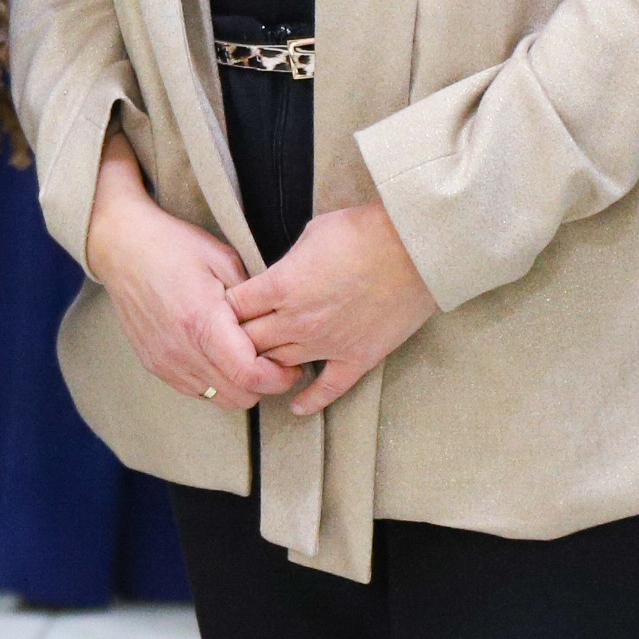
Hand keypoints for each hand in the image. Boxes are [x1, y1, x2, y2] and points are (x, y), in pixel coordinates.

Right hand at [82, 134, 290, 412]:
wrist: (121, 245)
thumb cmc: (173, 245)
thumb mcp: (223, 258)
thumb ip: (253, 299)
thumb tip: (283, 325)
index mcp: (201, 321)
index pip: (251, 375)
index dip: (280, 376)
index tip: (290, 363)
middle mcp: (180, 349)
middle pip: (240, 396)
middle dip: (265, 384)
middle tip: (274, 359)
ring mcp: (164, 360)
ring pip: (219, 400)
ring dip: (240, 386)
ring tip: (245, 357)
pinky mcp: (154, 364)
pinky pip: (196, 391)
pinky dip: (215, 383)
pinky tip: (218, 356)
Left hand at [230, 204, 436, 415]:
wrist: (413, 250)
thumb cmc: (362, 232)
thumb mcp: (310, 235)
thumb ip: (287, 263)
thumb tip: (278, 275)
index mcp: (280, 286)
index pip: (233, 308)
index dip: (224, 308)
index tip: (225, 308)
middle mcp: (297, 321)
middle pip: (248, 341)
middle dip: (237, 339)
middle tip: (234, 339)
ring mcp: (326, 344)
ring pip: (279, 365)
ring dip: (267, 364)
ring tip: (258, 365)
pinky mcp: (357, 358)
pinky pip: (328, 389)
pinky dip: (309, 400)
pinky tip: (296, 406)